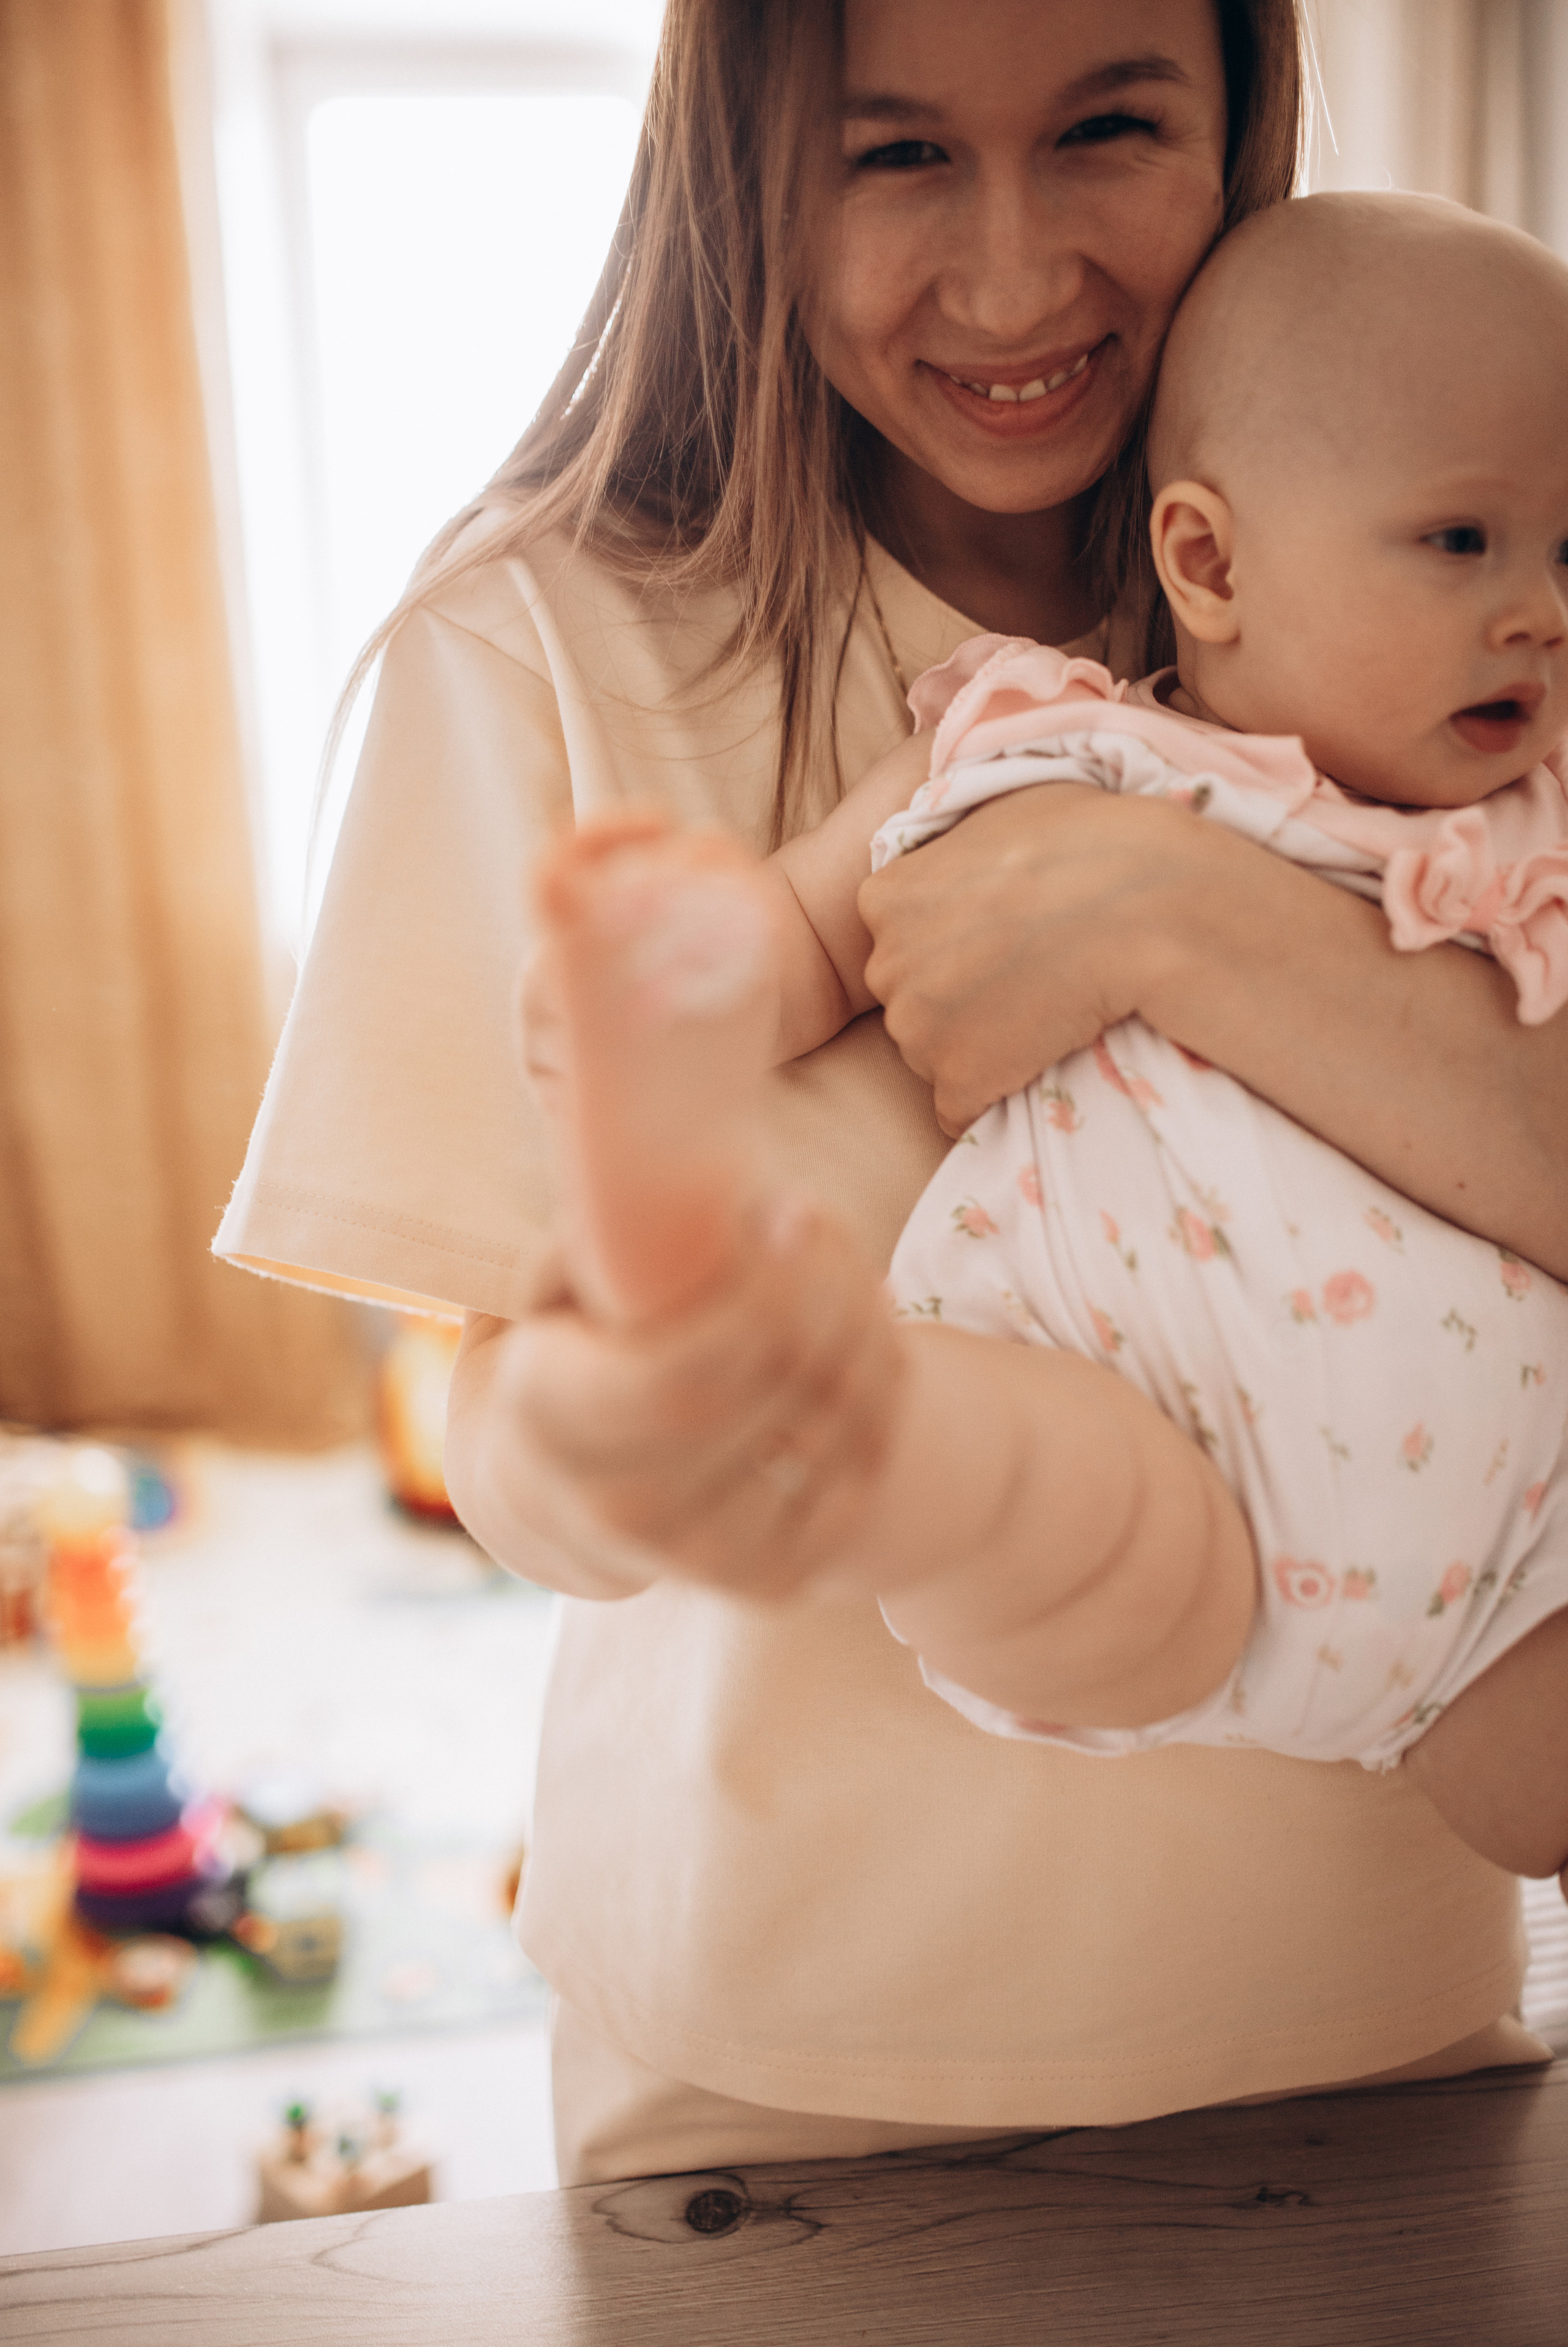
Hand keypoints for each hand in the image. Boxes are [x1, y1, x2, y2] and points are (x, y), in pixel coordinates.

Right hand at [469, 1198, 906, 1601]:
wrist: (554, 1496)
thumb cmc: (567, 1355)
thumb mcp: (549, 1290)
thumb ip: (601, 1242)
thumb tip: (684, 1191)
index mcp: (550, 1422)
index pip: (683, 1373)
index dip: (758, 1292)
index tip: (790, 1209)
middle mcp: (618, 1509)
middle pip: (770, 1392)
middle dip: (825, 1292)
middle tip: (834, 1222)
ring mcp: (697, 1559)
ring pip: (827, 1434)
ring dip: (866, 1336)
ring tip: (860, 1273)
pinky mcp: (763, 1583)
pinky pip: (855, 1482)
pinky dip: (882, 1403)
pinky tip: (874, 1338)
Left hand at [857, 782, 1225, 1133]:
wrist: (1141, 907)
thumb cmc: (1083, 844)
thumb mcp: (1001, 809)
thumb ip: (958, 842)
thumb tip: (964, 850)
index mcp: (886, 897)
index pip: (897, 934)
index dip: (949, 940)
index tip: (998, 934)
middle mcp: (885, 966)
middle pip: (910, 996)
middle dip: (955, 996)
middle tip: (1023, 978)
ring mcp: (916, 1030)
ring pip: (932, 1052)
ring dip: (978, 1044)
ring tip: (1040, 1015)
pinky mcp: (957, 1081)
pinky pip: (959, 1107)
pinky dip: (992, 1095)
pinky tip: (1036, 1063)